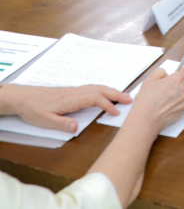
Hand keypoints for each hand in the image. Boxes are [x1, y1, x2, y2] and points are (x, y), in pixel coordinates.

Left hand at [2, 84, 130, 133]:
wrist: (22, 97)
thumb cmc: (33, 109)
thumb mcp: (44, 121)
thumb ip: (61, 124)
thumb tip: (76, 127)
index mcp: (70, 100)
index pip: (94, 99)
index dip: (107, 105)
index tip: (116, 113)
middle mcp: (75, 92)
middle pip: (100, 90)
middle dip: (116, 94)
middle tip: (130, 100)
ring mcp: (74, 90)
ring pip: (97, 87)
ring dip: (111, 90)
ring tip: (123, 96)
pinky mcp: (72, 91)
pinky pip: (92, 87)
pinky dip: (103, 89)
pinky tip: (106, 93)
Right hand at [124, 67, 183, 134]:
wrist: (146, 119)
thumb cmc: (147, 101)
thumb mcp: (149, 80)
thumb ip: (160, 73)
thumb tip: (165, 74)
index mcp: (177, 80)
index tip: (180, 73)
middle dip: (182, 86)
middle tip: (170, 89)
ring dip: (180, 96)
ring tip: (166, 100)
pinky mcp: (183, 112)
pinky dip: (178, 106)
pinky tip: (167, 107)